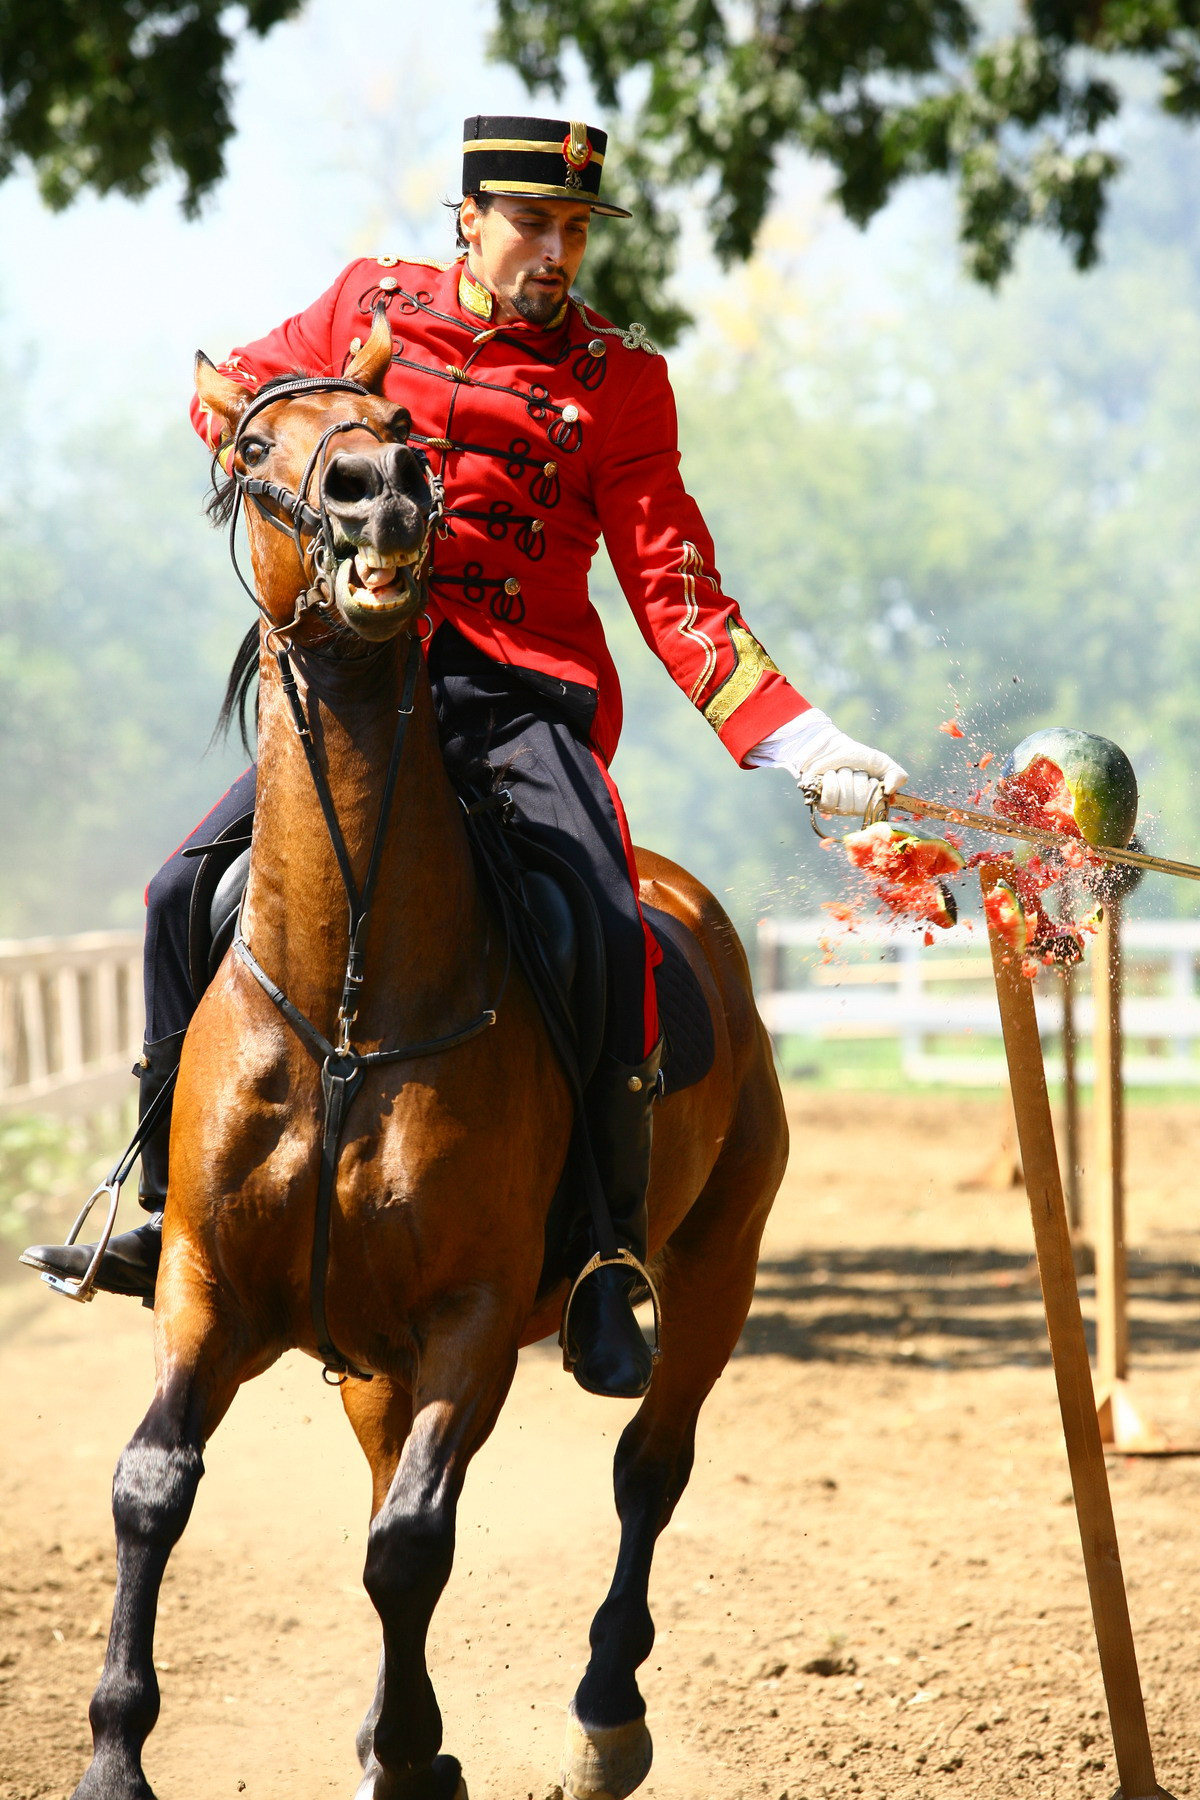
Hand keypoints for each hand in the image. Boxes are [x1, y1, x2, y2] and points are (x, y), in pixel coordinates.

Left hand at [792, 718, 907, 816]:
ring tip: (840, 772)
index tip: (869, 778)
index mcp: (870, 803)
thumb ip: (896, 774)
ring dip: (843, 780)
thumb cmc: (856, 756)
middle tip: (853, 772)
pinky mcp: (822, 804)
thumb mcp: (881, 762)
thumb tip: (890, 790)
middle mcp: (854, 809)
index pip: (875, 806)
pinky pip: (830, 799)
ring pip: (845, 802)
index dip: (872, 789)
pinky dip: (830, 782)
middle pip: (860, 806)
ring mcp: (837, 809)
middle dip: (857, 781)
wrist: (830, 747)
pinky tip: (829, 776)